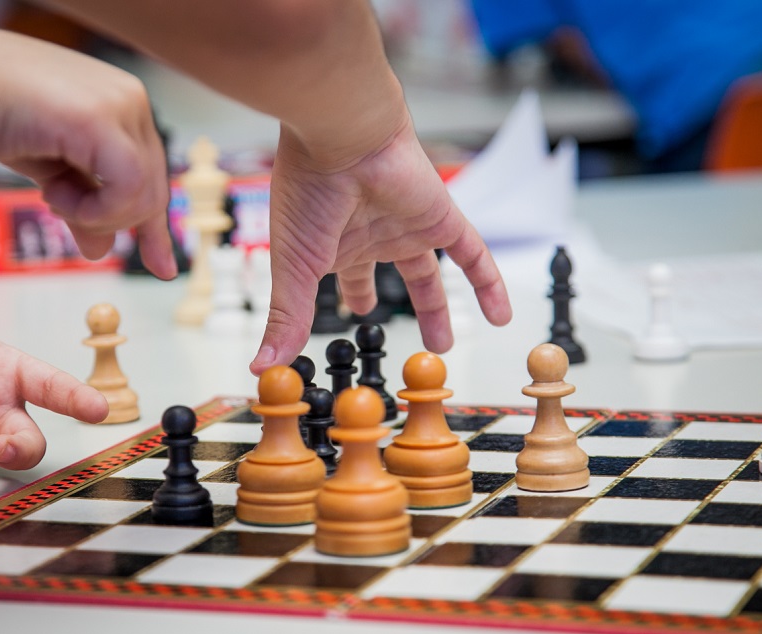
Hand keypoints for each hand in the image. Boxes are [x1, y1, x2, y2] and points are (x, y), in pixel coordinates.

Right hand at [0, 28, 174, 276]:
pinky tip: (55, 195)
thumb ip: (82, 205)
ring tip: (52, 195)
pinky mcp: (104, 120)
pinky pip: (127, 190)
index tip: (162, 268)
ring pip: (144, 195)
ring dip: (95, 215)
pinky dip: (94, 210)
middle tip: (60, 208)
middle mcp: (132, 98)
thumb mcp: (52, 170)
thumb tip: (102, 250)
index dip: (154, 225)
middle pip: (153, 189)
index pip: (154, 173)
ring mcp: (123, 106)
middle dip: (113, 220)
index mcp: (124, 102)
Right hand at [249, 117, 511, 373]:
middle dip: (381, 300)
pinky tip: (499, 317)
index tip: (346, 321)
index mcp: (333, 244)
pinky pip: (474, 257)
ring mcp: (408, 227)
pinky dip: (488, 285)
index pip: (340, 278)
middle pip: (381, 275)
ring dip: (436, 308)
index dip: (343, 299)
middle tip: (378, 323)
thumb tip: (262, 368)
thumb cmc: (307, 193)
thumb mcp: (294, 267)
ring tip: (442, 344)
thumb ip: (286, 318)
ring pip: (427, 274)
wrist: (342, 136)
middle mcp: (371, 234)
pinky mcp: (442, 220)